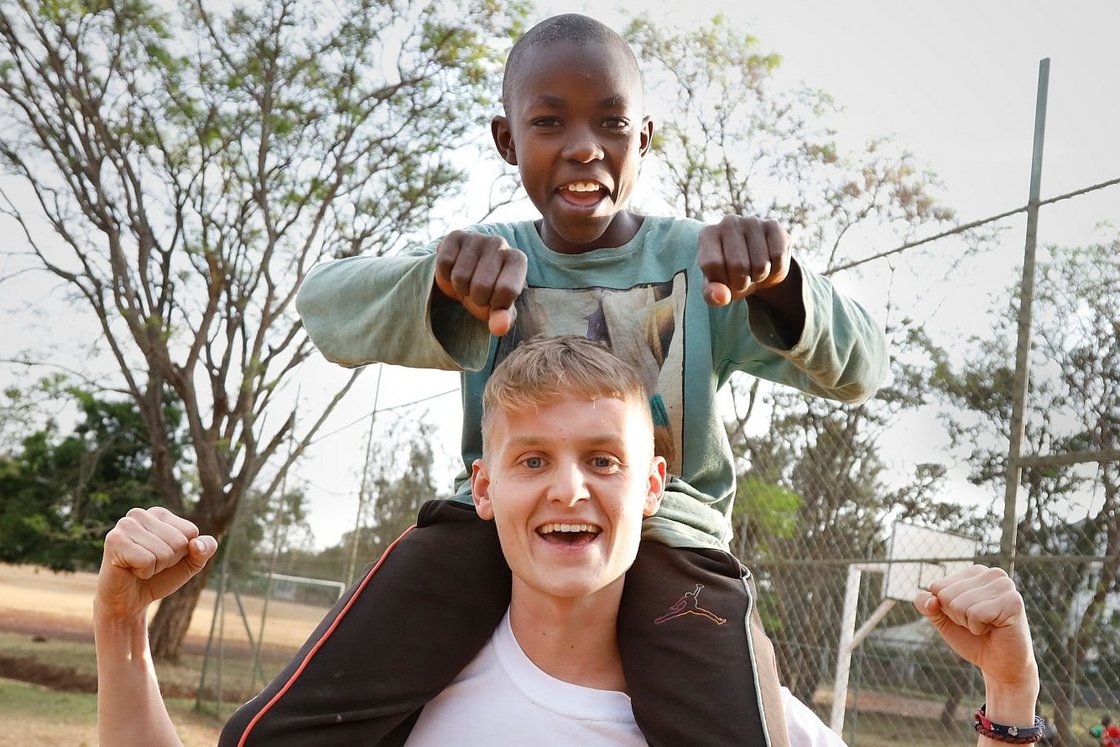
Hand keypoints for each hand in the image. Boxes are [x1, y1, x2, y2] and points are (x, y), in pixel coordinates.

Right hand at [95, 507, 216, 623]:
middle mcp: (140, 514)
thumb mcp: (191, 564)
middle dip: (169, 561)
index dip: (182, 552)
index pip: (191, 532)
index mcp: (159, 513)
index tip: (163, 557)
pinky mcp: (114, 541)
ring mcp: (125, 525)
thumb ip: (205, 550)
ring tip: (138, 567)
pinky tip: (130, 570)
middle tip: (149, 564)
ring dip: (156, 567)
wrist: (129, 601)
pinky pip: (147, 560)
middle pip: (179, 542)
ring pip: (164, 552)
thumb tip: (197, 545)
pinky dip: (144, 572)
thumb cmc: (159, 578)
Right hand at [434, 230, 527, 335]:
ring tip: (466, 283)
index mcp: (518, 260)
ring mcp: (477, 237)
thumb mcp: (497, 308)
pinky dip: (446, 275)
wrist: (465, 276)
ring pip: (460, 277)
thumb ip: (502, 318)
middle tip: (477, 293)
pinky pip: (445, 263)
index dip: (495, 304)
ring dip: (460, 288)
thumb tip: (499, 328)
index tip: (494, 301)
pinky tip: (454, 270)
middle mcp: (500, 243)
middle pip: (481, 286)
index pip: (506, 291)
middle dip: (476, 298)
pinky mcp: (455, 236)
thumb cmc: (488, 293)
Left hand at [697, 215, 790, 305]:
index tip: (724, 280)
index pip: (712, 264)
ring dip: (760, 276)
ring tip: (754, 270)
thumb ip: (712, 294)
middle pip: (738, 266)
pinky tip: (769, 262)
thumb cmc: (730, 276)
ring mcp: (752, 221)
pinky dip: (776, 269)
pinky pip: (778, 257)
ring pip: (760, 265)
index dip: (722, 281)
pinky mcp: (773, 225)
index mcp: (708, 235)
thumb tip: (721, 297)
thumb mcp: (717, 288)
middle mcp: (728, 222)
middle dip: (742, 282)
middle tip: (742, 278)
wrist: (757, 266)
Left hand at [914, 565, 1036, 690]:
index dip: (946, 609)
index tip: (966, 616)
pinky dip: (978, 627)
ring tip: (986, 625)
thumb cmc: (972, 639)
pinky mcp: (1013, 602)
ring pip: (959, 604)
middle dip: (957, 616)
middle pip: (946, 595)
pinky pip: (975, 614)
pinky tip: (994, 629)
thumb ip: (926, 605)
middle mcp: (992, 574)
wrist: (1000, 665)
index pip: (937, 586)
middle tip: (978, 623)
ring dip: (968, 622)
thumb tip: (930, 600)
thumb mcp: (942, 620)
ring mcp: (1005, 586)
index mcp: (975, 572)